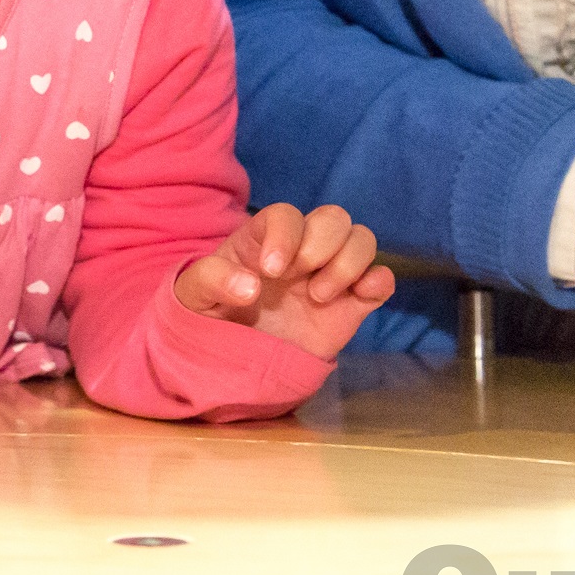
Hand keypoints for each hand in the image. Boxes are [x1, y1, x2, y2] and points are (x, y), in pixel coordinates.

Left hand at [174, 202, 395, 359]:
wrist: (234, 359)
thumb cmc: (212, 315)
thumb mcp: (194, 296)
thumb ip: (210, 280)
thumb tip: (249, 286)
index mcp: (263, 239)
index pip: (285, 215)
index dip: (285, 236)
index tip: (272, 271)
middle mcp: (301, 250)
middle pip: (333, 217)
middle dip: (321, 245)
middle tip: (299, 283)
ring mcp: (329, 275)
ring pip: (362, 239)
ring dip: (348, 263)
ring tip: (318, 297)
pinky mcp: (351, 304)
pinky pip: (381, 279)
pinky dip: (379, 281)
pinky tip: (359, 297)